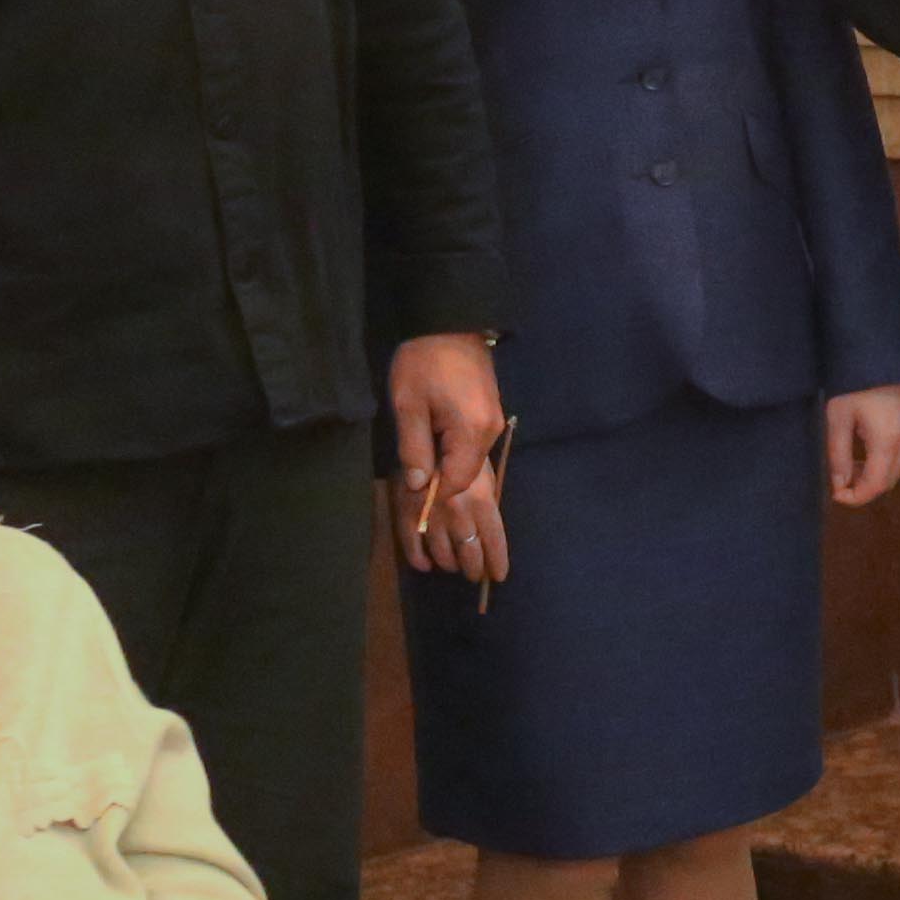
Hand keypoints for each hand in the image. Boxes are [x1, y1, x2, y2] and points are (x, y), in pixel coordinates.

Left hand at [388, 333, 509, 588]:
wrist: (450, 321)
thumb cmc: (424, 359)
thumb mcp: (408, 401)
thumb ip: (414, 446)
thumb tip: (419, 487)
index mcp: (470, 432)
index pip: (457, 485)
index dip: (439, 511)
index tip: (427, 537)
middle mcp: (487, 436)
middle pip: (482, 493)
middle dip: (479, 536)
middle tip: (480, 578)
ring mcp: (490, 429)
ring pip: (486, 484)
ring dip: (485, 521)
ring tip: (490, 563)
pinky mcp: (486, 421)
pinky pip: (482, 467)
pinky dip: (481, 494)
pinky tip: (480, 514)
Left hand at [823, 383, 899, 506]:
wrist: (878, 353)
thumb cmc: (854, 384)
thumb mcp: (838, 419)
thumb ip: (838, 456)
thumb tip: (839, 485)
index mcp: (888, 440)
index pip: (876, 485)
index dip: (856, 497)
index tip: (837, 494)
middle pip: (890, 481)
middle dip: (865, 487)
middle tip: (842, 477)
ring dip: (878, 475)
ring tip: (854, 462)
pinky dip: (889, 461)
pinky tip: (870, 449)